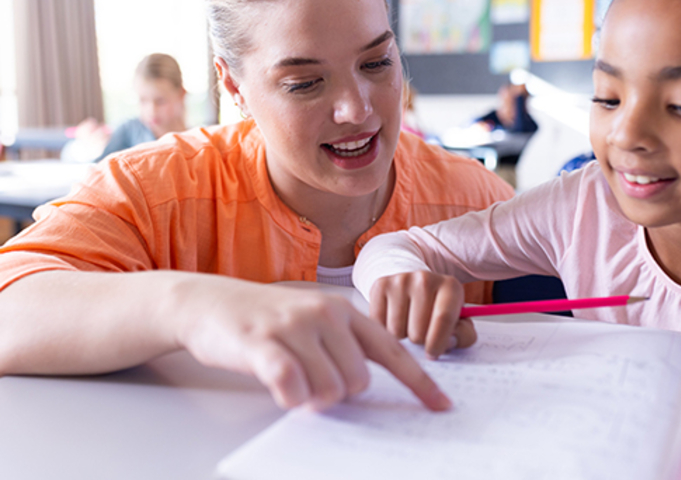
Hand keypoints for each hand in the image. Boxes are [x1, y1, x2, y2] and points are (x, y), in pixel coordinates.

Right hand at [173, 279, 450, 411]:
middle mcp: (324, 313)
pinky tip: (278, 385)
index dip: (418, 382)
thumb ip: (342, 347)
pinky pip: (292, 386)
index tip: (442, 407)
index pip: (391, 351)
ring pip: (329, 390)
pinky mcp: (263, 342)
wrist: (209, 302)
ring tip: (289, 378)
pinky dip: (289, 396)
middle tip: (310, 381)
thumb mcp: (312, 321)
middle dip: (338, 393)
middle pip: (358, 382)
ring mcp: (294, 326)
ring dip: (310, 397)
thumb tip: (366, 389)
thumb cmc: (265, 319)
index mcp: (342, 310)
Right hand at [368, 271, 476, 358]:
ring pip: (396, 331)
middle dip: (419, 341)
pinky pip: (378, 323)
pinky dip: (385, 329)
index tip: (432, 354)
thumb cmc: (438, 310)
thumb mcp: (459, 322)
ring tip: (409, 325)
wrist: (414, 286)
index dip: (438, 343)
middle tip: (422, 332)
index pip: (444, 319)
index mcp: (450, 287)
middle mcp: (425, 278)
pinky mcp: (381, 285)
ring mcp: (401, 280)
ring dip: (402, 336)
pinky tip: (394, 319)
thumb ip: (463, 336)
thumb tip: (447, 343)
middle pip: (417, 332)